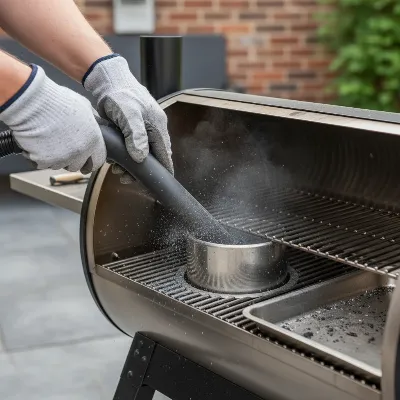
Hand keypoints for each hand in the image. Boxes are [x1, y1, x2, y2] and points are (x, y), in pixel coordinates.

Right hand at [0, 65, 105, 172]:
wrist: (32, 102)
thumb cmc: (57, 100)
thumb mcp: (84, 105)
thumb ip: (92, 119)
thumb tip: (97, 124)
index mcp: (93, 140)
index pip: (98, 160)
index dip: (91, 160)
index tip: (85, 160)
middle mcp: (81, 152)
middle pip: (78, 165)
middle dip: (71, 160)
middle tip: (62, 147)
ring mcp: (63, 158)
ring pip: (61, 165)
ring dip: (55, 159)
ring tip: (48, 143)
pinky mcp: (46, 161)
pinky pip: (44, 164)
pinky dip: (39, 157)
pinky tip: (37, 144)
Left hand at [83, 54, 173, 183]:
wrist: (108, 81)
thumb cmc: (120, 94)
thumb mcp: (129, 114)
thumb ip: (136, 135)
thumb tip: (141, 157)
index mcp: (157, 125)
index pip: (165, 152)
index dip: (164, 168)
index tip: (163, 181)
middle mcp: (153, 129)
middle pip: (153, 156)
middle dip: (142, 170)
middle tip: (127, 178)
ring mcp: (143, 130)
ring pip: (142, 154)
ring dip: (131, 165)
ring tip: (118, 171)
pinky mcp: (131, 130)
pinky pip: (132, 148)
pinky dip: (126, 157)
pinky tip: (116, 162)